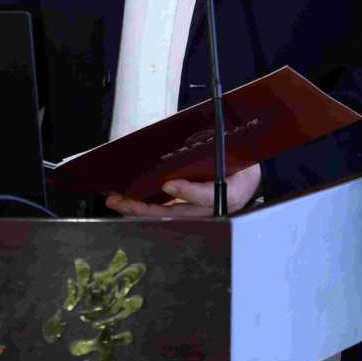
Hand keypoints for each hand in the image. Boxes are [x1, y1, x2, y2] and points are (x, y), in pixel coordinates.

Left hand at [105, 163, 260, 217]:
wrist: (246, 180)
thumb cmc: (239, 163)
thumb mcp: (232, 153)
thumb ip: (212, 151)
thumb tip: (189, 143)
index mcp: (228, 193)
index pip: (206, 195)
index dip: (187, 192)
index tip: (168, 186)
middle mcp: (212, 209)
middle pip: (177, 213)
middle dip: (146, 208)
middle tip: (123, 199)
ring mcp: (199, 215)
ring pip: (165, 217)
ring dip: (138, 210)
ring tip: (115, 200)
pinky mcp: (188, 213)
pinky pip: (163, 213)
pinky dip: (143, 209)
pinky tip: (125, 202)